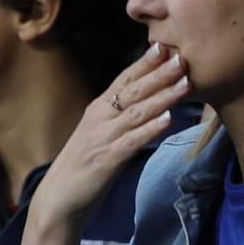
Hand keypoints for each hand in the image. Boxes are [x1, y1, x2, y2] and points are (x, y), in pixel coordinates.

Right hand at [27, 45, 186, 234]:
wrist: (58, 198)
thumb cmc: (82, 166)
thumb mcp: (99, 135)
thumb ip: (119, 119)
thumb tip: (147, 105)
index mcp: (98, 110)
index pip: (124, 80)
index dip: (143, 63)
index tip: (163, 46)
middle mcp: (99, 119)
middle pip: (133, 91)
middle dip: (158, 74)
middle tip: (181, 58)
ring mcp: (103, 138)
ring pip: (137, 113)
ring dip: (162, 97)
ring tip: (185, 83)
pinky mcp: (107, 160)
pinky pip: (133, 141)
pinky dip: (151, 129)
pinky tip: (168, 120)